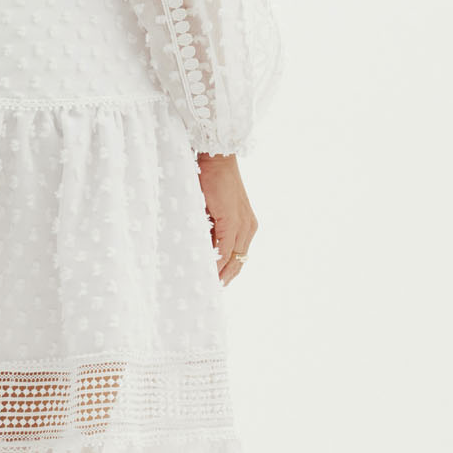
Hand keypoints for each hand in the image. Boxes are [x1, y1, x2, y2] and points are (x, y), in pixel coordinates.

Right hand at [196, 152, 257, 285]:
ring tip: (207, 285)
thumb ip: (212, 231)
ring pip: (233, 258)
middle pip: (238, 262)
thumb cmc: (211, 182)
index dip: (228, 272)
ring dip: (220, 273)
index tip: (215, 285)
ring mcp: (243, 225)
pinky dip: (216, 260)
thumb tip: (203, 249)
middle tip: (210, 291)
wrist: (216, 161)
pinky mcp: (232, 221)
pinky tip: (207, 270)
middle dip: (225, 278)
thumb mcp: (213, 212)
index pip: (238, 257)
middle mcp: (249, 228)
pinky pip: (225, 247)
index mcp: (247, 226)